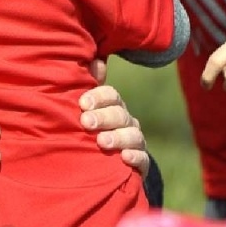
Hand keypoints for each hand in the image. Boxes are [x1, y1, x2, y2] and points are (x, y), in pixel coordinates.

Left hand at [80, 60, 148, 176]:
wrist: (105, 164)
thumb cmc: (92, 130)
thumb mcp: (86, 110)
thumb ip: (88, 87)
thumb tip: (95, 62)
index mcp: (112, 106)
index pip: (110, 95)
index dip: (98, 97)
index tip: (83, 103)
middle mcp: (126, 121)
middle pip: (119, 114)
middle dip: (103, 117)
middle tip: (86, 122)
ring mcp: (134, 141)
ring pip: (132, 135)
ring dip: (117, 137)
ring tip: (101, 142)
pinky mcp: (140, 163)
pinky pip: (143, 158)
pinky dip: (136, 157)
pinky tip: (124, 157)